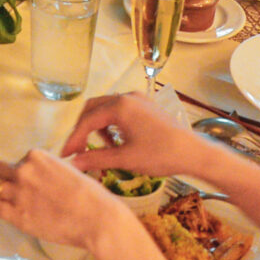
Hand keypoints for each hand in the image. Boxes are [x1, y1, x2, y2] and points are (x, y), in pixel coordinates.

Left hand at [0, 148, 122, 250]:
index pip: (16, 160)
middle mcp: (23, 171)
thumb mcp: (67, 169)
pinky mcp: (17, 215)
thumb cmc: (89, 195)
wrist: (96, 218)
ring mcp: (18, 193)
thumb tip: (40, 175)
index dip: (20, 171)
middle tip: (2, 184)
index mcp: (36, 156)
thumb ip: (48, 169)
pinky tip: (6, 211)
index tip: (28, 180)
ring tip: (1, 197)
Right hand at [60, 91, 217, 181]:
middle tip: (78, 150)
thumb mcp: (125, 159)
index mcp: (120, 106)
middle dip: (83, 129)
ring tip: (103, 149)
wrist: (193, 152)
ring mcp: (138, 99)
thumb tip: (74, 163)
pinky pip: (120, 109)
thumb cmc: (160, 155)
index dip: (74, 138)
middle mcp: (127, 96)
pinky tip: (118, 142)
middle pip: (93, 108)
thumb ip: (96, 159)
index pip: (87, 120)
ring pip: (106, 108)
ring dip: (98, 127)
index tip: (66, 155)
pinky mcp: (146, 106)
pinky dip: (112, 124)